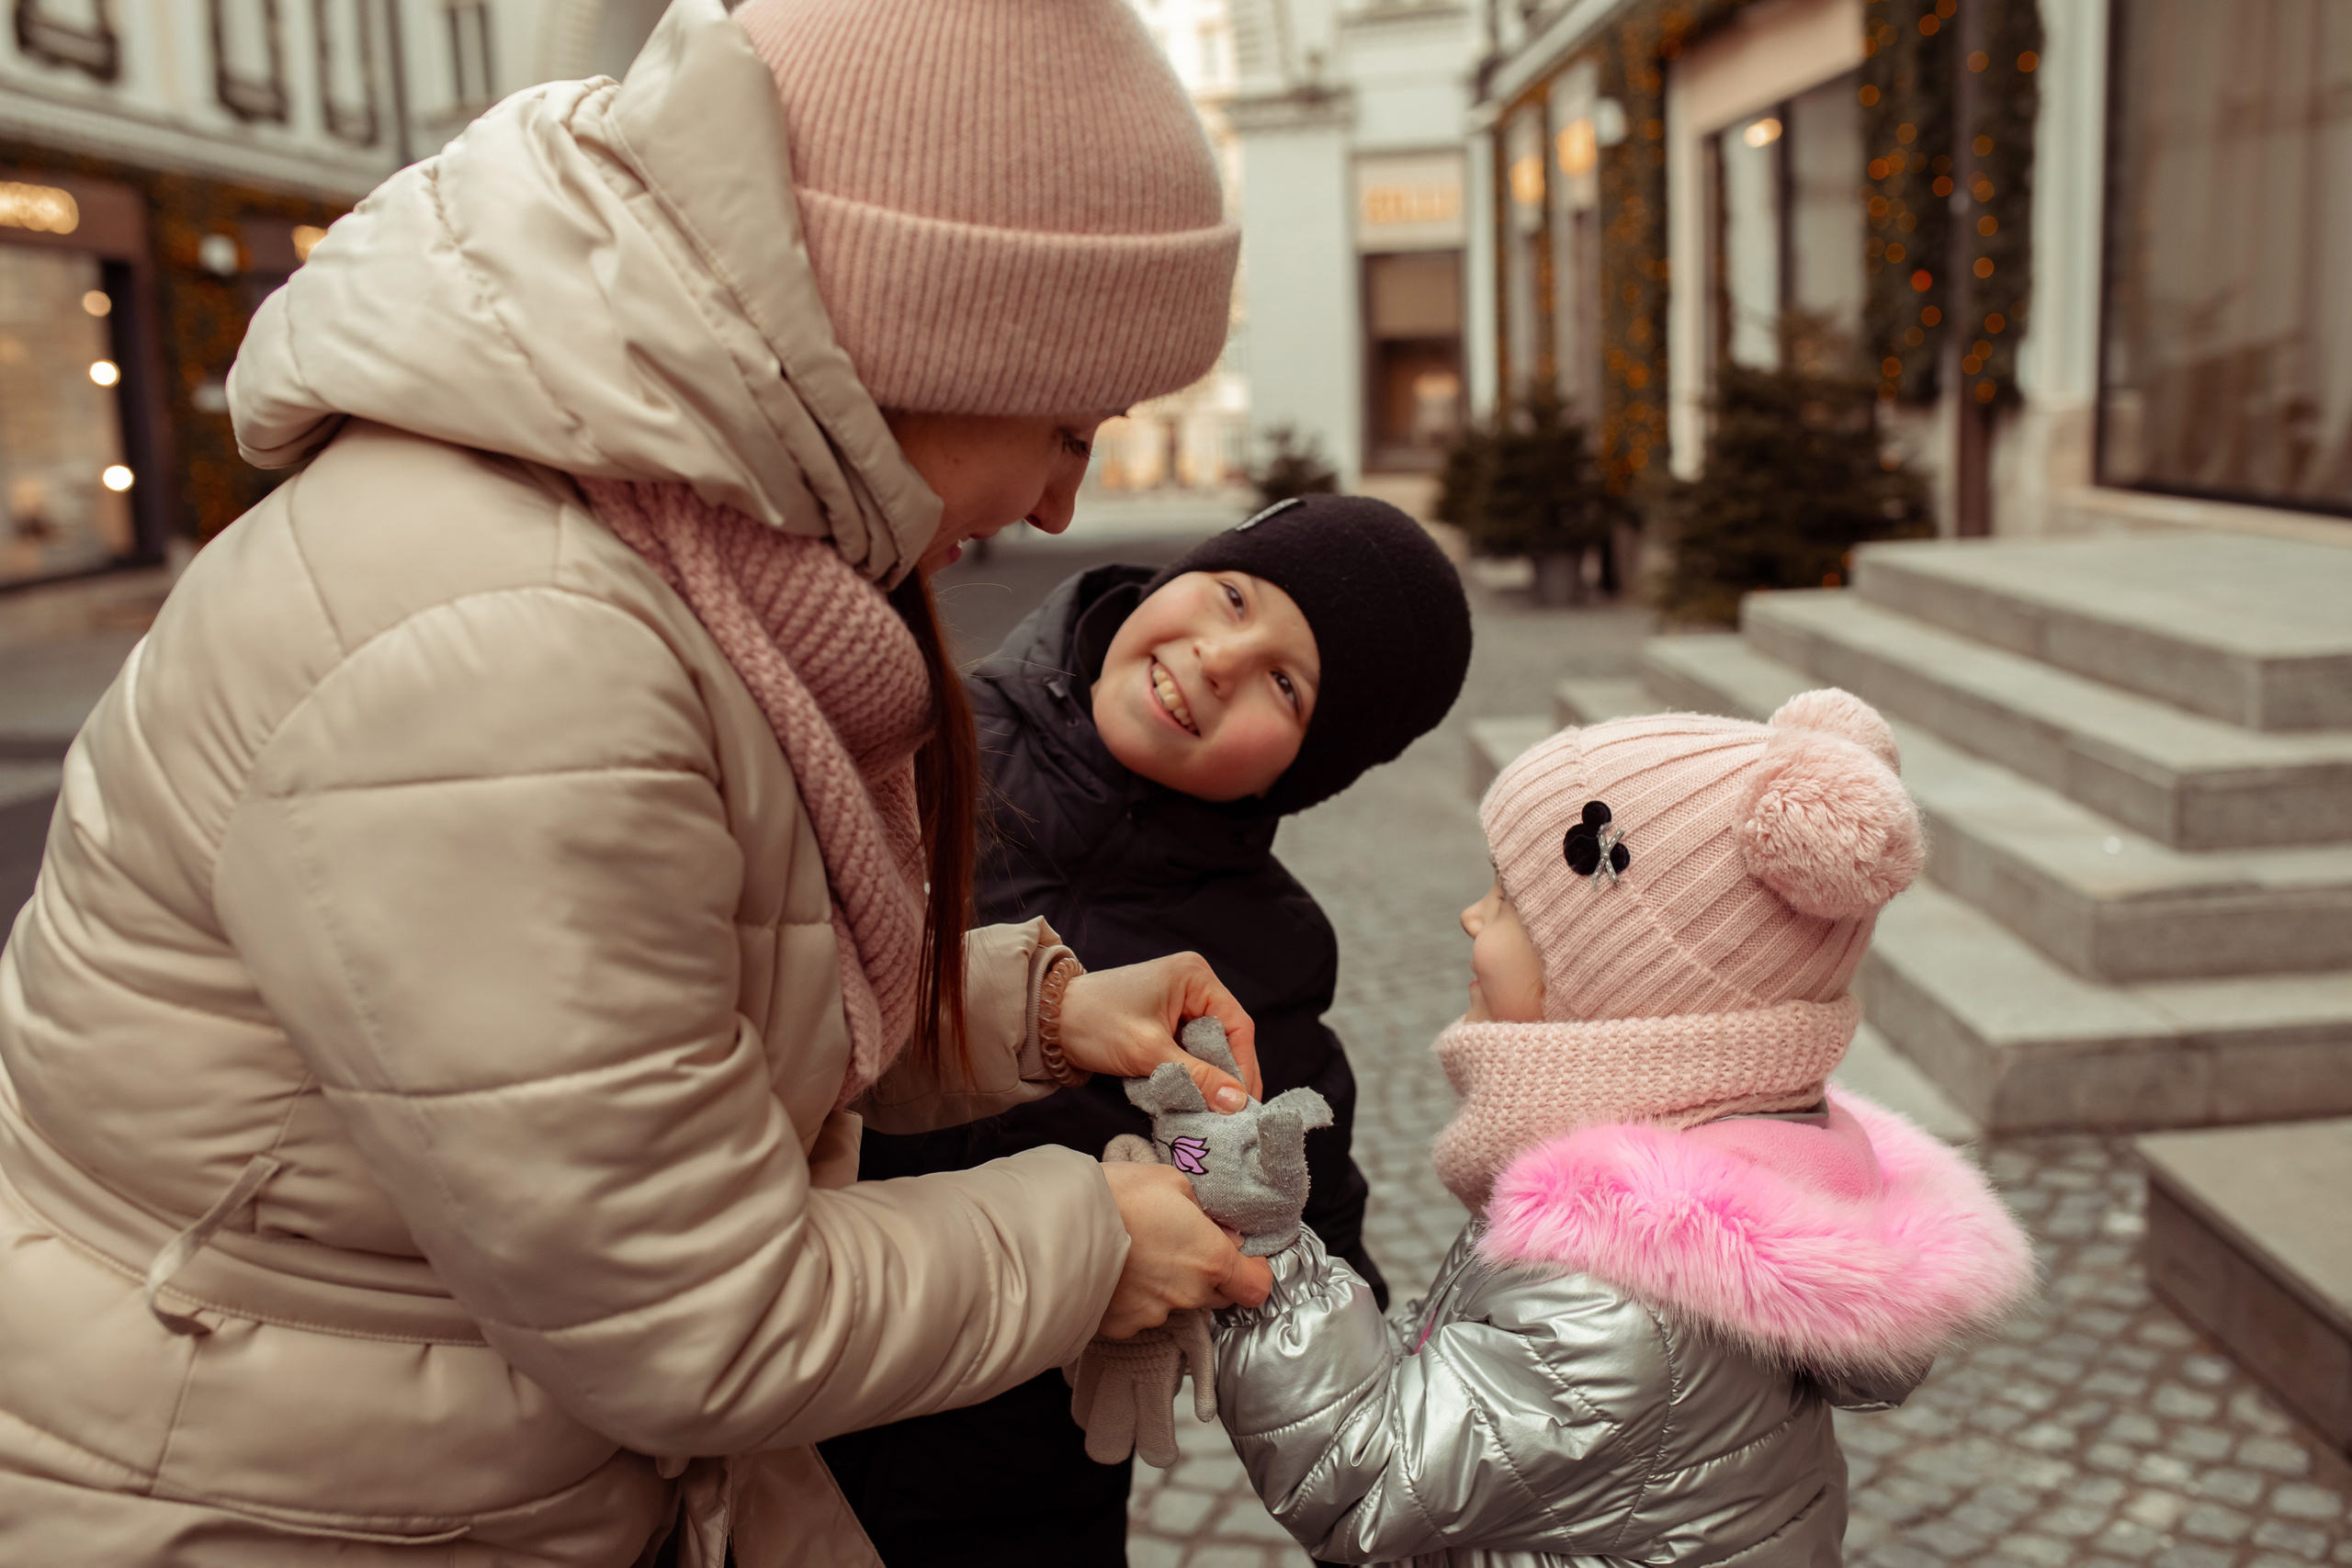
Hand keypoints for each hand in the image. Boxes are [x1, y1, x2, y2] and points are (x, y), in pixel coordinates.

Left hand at [1059, 952, 1260, 1110]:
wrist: (1046, 1021)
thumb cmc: (1095, 1024)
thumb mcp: (1150, 1053)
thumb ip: (1197, 1077)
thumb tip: (1237, 1103)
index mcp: (1195, 977)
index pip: (1237, 1025)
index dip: (1244, 1067)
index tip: (1245, 1104)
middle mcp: (1192, 984)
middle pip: (1225, 1036)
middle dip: (1226, 1075)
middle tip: (1230, 1113)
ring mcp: (1177, 1002)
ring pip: (1206, 1047)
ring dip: (1206, 1077)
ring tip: (1211, 1109)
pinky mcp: (1162, 1020)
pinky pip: (1187, 1049)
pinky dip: (1188, 1072)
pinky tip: (1189, 1094)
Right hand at [1097, 1162, 1273, 1337]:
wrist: (1057, 1225)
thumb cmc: (1117, 1195)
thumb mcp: (1170, 1181)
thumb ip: (1204, 1210)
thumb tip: (1221, 1230)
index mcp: (1210, 1258)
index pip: (1256, 1287)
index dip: (1253, 1272)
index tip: (1242, 1258)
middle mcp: (1189, 1293)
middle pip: (1217, 1295)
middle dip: (1208, 1274)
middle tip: (1180, 1245)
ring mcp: (1155, 1314)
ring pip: (1177, 1303)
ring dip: (1168, 1285)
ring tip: (1138, 1253)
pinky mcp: (1123, 1326)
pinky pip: (1141, 1314)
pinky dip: (1134, 1297)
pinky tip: (1116, 1272)